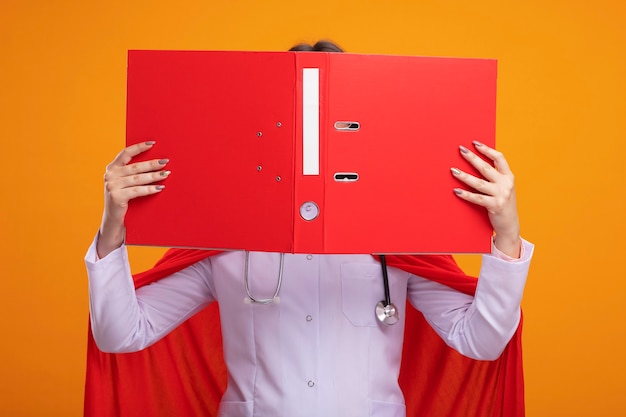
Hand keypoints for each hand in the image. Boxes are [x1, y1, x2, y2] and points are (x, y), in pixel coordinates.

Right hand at [97, 141, 169, 257]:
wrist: (113, 219)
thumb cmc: (123, 198)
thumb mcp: (124, 182)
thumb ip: (131, 172)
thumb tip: (155, 163)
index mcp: (111, 168)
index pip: (126, 153)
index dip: (139, 147)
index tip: (153, 143)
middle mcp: (110, 175)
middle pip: (135, 167)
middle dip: (152, 164)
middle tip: (166, 161)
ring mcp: (112, 186)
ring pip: (138, 178)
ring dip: (154, 176)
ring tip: (166, 174)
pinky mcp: (116, 196)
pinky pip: (137, 190)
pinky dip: (150, 189)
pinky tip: (160, 187)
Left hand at [451, 141, 520, 257]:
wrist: (510, 225)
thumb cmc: (503, 204)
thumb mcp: (504, 187)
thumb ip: (495, 177)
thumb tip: (477, 163)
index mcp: (508, 176)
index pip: (499, 158)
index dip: (487, 149)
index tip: (474, 143)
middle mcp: (506, 184)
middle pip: (486, 168)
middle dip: (472, 157)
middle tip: (460, 150)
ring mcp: (501, 195)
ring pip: (479, 183)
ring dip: (464, 176)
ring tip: (453, 170)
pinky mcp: (495, 206)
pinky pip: (477, 198)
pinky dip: (466, 194)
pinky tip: (456, 191)